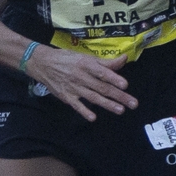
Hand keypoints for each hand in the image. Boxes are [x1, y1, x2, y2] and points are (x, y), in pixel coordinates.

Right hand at [21, 44, 135, 120]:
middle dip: (119, 96)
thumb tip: (124, 59)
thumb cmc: (67, 59)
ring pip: (93, 97)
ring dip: (107, 104)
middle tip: (133, 104)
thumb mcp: (85, 57)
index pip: (102, 73)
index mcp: (87, 65)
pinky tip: (93, 118)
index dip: (114, 79)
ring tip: (120, 110)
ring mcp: (73, 88)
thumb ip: (105, 62)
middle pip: (102, 88)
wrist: (42, 63)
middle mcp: (81, 76)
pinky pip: (76, 105)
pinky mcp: (66, 96)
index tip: (125, 85)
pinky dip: (84, 111)